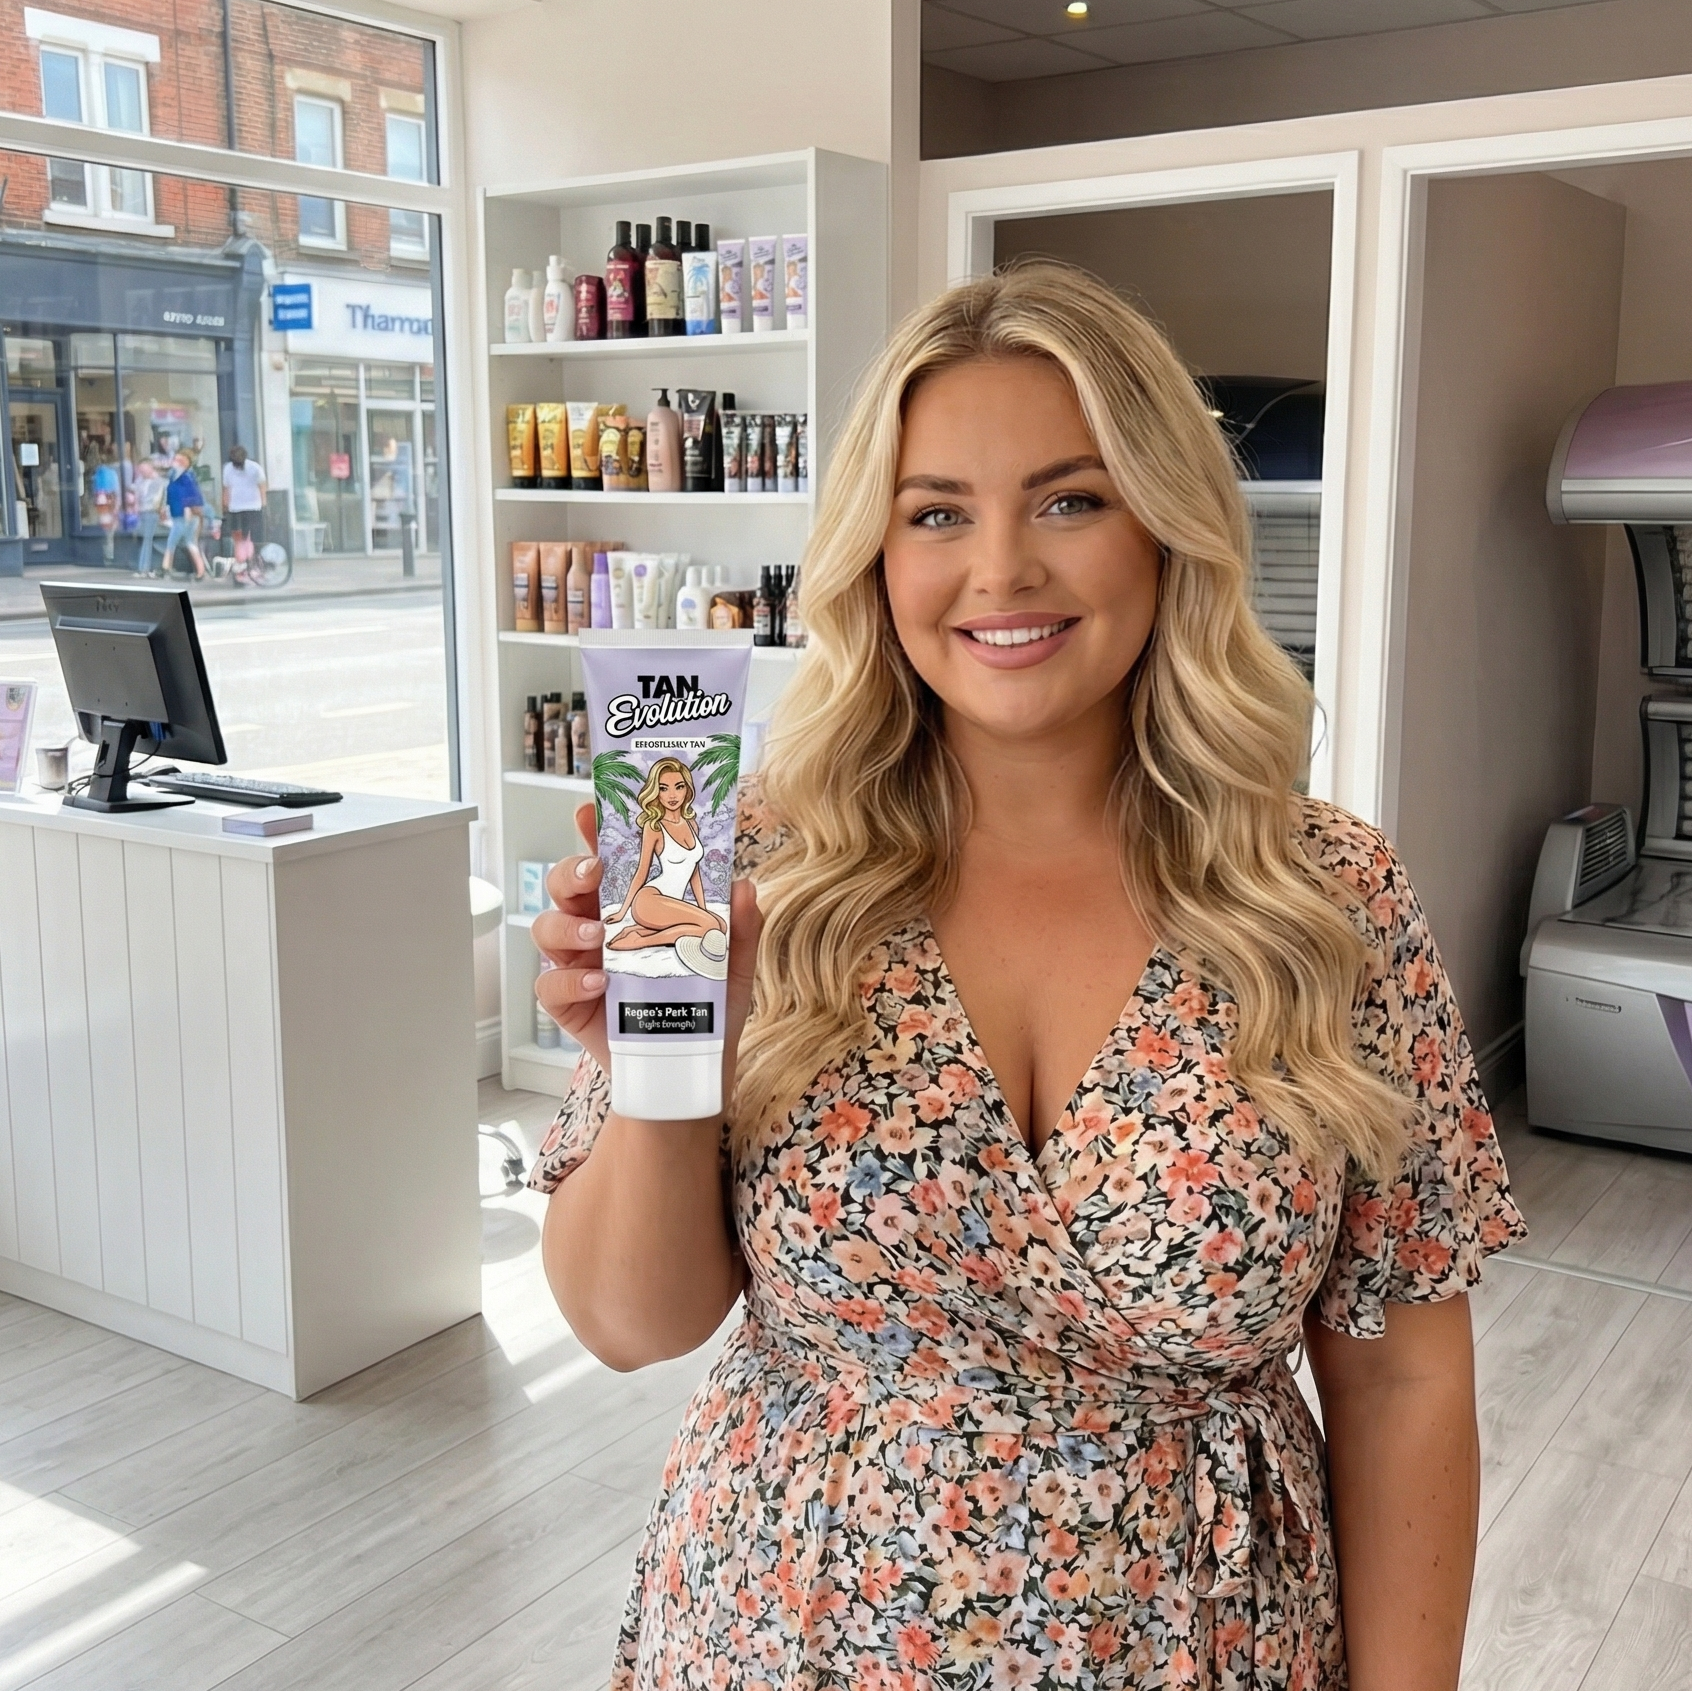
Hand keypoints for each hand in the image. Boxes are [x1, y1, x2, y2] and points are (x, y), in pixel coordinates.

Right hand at [533, 804, 763, 1100]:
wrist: (688, 1070)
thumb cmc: (706, 1008)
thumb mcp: (733, 966)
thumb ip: (740, 927)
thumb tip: (745, 886)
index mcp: (633, 905)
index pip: (608, 859)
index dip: (594, 832)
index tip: (590, 811)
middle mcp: (598, 926)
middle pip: (565, 884)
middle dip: (571, 870)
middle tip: (593, 873)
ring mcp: (578, 962)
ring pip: (546, 926)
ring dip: (566, 923)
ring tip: (598, 934)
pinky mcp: (569, 1002)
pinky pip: (549, 983)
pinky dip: (568, 979)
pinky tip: (596, 983)